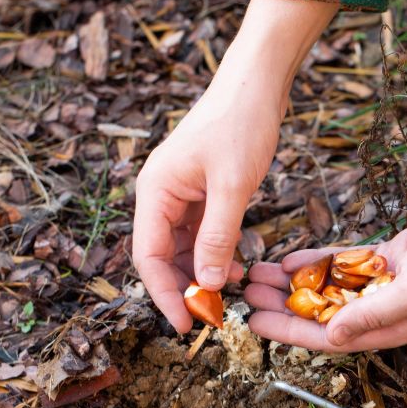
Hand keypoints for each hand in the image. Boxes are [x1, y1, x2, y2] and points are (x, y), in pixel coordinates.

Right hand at [132, 0, 337, 332]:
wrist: (257, 83)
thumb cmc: (241, 124)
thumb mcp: (233, 185)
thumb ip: (218, 235)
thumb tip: (208, 284)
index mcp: (155, 191)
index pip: (149, 256)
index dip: (164, 294)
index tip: (187, 324)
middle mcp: (160, 194)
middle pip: (162, 255)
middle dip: (184, 287)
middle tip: (211, 318)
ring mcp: (181, 191)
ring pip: (184, 246)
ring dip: (202, 272)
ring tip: (227, 297)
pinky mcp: (202, 189)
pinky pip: (202, 231)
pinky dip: (216, 252)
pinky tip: (236, 266)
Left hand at [245, 164, 406, 350]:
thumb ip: (373, 314)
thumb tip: (332, 336)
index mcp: (389, 329)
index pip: (327, 337)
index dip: (288, 330)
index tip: (254, 322)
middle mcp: (382, 311)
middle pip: (320, 313)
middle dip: (282, 304)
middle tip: (247, 291)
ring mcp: (383, 284)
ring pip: (327, 288)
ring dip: (293, 282)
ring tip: (260, 272)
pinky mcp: (385, 259)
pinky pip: (343, 264)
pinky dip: (318, 261)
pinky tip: (290, 258)